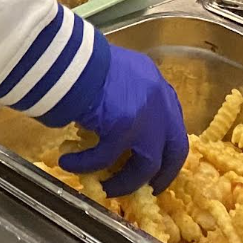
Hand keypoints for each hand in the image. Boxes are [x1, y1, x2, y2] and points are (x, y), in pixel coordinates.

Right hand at [55, 45, 189, 196]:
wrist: (68, 54)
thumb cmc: (86, 58)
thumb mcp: (117, 73)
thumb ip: (125, 96)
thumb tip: (112, 120)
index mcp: (158, 88)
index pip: (174, 126)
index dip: (167, 149)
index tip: (158, 164)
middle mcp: (160, 104)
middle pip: (173, 151)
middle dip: (161, 174)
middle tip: (146, 188)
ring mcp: (145, 119)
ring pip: (145, 164)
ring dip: (125, 181)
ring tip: (107, 188)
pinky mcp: (122, 131)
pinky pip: (105, 157)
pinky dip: (87, 165)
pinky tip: (69, 164)